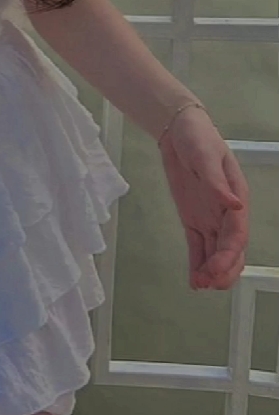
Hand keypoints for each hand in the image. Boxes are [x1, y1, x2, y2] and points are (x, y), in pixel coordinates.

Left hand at [158, 105, 249, 291]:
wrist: (178, 130)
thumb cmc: (197, 138)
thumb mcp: (205, 155)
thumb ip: (217, 182)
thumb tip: (234, 204)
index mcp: (236, 197)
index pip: (237, 234)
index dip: (229, 255)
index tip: (217, 268)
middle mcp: (226, 212)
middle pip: (230, 249)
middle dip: (223, 269)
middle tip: (209, 283)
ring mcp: (210, 218)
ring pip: (216, 252)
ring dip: (211, 271)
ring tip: (200, 284)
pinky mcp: (193, 219)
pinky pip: (198, 246)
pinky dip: (197, 263)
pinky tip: (195, 280)